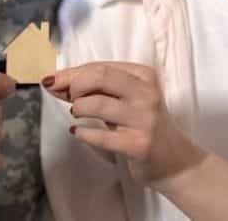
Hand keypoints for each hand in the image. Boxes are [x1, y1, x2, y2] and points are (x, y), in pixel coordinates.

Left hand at [44, 62, 201, 194]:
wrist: (174, 160)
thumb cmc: (142, 124)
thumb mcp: (125, 100)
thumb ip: (97, 89)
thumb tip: (56, 83)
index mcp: (144, 75)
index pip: (101, 66)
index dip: (72, 73)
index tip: (53, 81)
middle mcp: (147, 93)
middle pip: (100, 77)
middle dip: (74, 85)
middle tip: (65, 97)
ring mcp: (144, 119)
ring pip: (98, 104)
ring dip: (79, 108)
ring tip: (76, 114)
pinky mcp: (139, 144)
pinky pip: (102, 136)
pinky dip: (83, 133)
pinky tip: (76, 131)